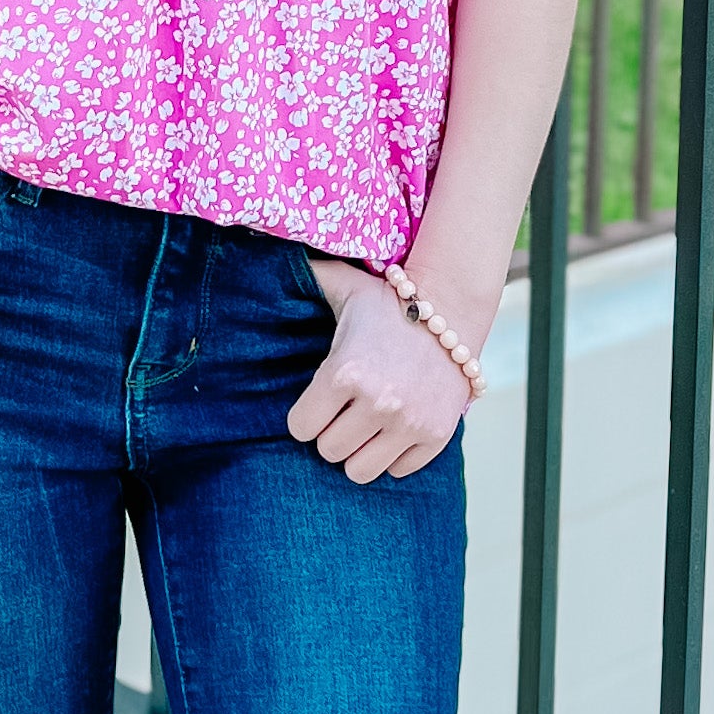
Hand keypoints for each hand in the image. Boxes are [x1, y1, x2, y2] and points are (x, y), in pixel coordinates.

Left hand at [287, 261, 470, 483]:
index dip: (304, 416)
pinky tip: (394, 427)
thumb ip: (306, 277)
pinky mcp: (435, 436)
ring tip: (364, 425)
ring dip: (359, 450)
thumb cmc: (388, 302)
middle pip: (328, 451)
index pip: (300, 428)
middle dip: (331, 432)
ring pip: (360, 470)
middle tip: (342, 411)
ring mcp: (409, 422)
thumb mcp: (344, 287)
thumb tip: (261, 242)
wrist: (452, 311)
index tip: (315, 403)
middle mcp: (376, 402)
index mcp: (344, 372)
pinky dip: (394, 454)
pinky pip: (398, 470)